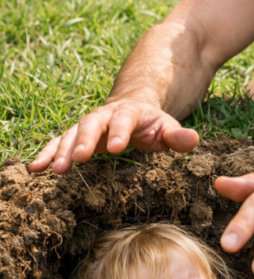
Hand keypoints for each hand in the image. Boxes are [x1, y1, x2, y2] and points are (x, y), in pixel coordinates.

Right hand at [28, 99, 198, 173]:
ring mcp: (88, 125)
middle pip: (92, 124)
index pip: (125, 120)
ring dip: (62, 151)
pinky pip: (59, 143)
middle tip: (78, 159)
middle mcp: (105, 116)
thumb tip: (193, 139)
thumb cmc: (153, 124)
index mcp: (130, 112)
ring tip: (54, 170)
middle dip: (84, 140)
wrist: (133, 108)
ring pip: (72, 134)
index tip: (116, 148)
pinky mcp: (76, 136)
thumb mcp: (168, 128)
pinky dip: (47, 153)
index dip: (120, 132)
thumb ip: (178, 135)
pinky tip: (36, 168)